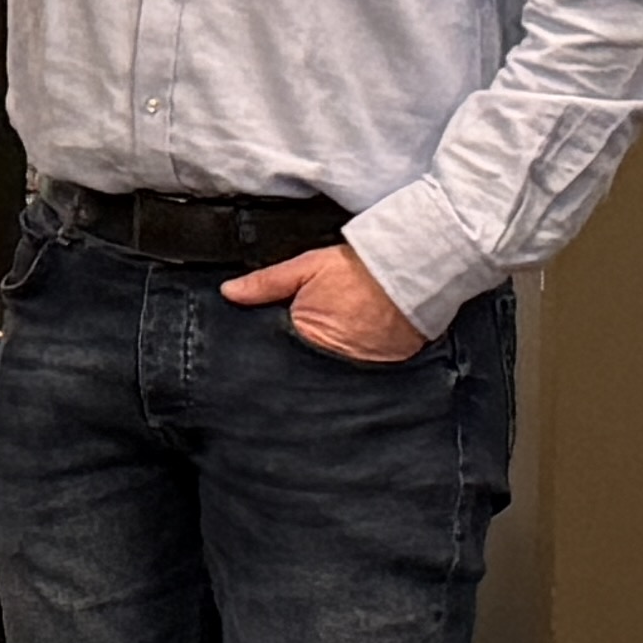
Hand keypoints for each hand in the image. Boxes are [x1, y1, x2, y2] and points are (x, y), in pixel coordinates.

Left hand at [223, 241, 426, 365]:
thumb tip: (229, 293)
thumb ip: (265, 283)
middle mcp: (330, 363)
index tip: (262, 350)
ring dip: (325, 367)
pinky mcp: (384, 372)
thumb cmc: (359, 269)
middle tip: (297, 349)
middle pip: (302, 370)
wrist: (413, 270)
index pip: (276, 356)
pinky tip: (356, 353)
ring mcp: (358, 371)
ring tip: (330, 350)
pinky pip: (360, 375)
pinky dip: (354, 366)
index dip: (269, 353)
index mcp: (306, 339)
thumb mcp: (306, 267)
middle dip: (294, 365)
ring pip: (330, 375)